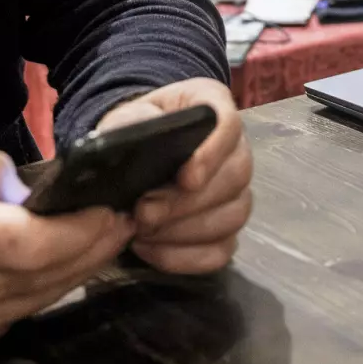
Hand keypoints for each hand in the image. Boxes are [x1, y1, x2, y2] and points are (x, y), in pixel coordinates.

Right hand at [0, 142, 134, 356]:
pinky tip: (69, 262)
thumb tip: (27, 189)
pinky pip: (22, 313)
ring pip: (41, 298)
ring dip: (82, 268)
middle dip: (94, 246)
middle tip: (124, 218)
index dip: (78, 229)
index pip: (28, 242)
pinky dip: (51, 287)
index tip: (110, 207)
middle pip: (45, 274)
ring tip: (108, 236)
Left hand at [95, 78, 252, 273]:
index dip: (213, 153)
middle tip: (144, 212)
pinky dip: (185, 257)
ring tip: (142, 230)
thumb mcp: (126, 116)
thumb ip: (130, 122)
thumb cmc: (136, 128)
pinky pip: (221, 251)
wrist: (135, 156)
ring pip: (232, 217)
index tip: (187, 179)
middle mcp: (236, 149)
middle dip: (188, 202)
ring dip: (185, 231)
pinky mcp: (226, 228)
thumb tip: (128, 142)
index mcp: (214, 107)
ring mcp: (236, 192)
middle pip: (236, 177)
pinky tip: (151, 249)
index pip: (230, 124)